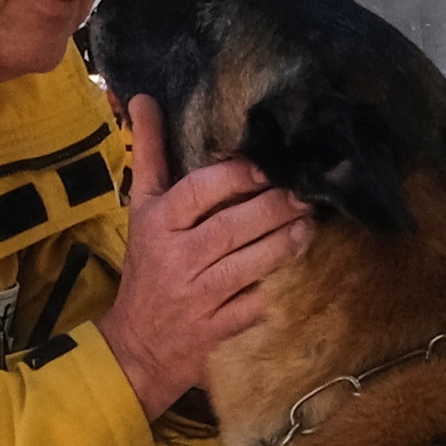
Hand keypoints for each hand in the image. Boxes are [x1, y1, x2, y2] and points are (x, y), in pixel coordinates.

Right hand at [101, 98, 308, 415]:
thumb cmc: (147, 269)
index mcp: (157, 224)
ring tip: (308, 226)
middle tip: (304, 194)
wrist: (137, 347)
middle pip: (232, 226)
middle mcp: (177, 258)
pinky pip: (255, 305)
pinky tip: (299, 271)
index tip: (266, 168)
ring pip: (250, 264)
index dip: (237, 177)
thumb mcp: (141, 210)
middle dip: (275, 208)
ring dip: (285, 243)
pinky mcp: (217, 330)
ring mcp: (198, 297)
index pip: (199, 191)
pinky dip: (277, 288)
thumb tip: (144, 98)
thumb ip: (148, 154)